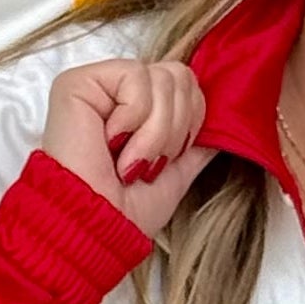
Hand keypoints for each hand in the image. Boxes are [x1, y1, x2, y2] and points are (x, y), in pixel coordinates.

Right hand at [41, 57, 212, 240]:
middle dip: (173, 128)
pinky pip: (135, 77)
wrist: (97, 228)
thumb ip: (197, 146)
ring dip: (153, 132)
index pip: (185, 84)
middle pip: (179, 75)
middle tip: (145, 164)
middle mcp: (117, 94)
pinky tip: (110, 143)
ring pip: (162, 78)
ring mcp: (97, 86)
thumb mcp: (176, 176)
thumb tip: (226, 124)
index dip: (189, 122)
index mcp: (137, 111)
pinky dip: (133, 117)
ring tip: (127, 161)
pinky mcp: (78, 83)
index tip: (162, 162)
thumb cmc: (125, 213)